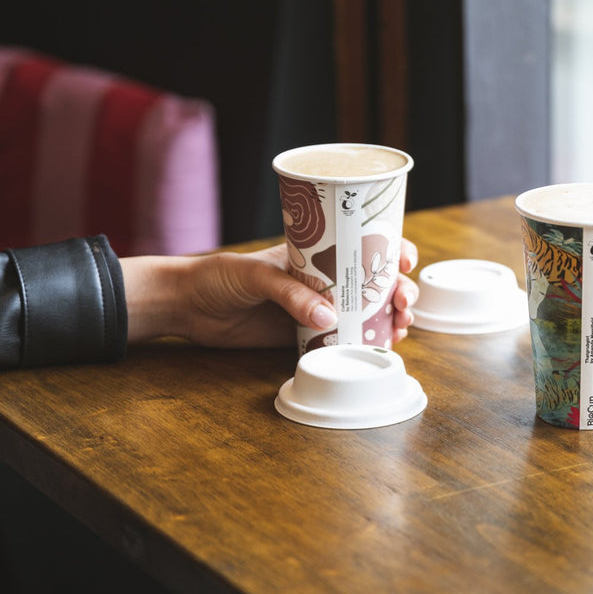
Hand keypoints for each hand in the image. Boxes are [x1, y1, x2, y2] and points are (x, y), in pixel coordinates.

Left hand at [122, 239, 418, 348]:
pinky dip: (364, 345)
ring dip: (389, 320)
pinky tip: (380, 348)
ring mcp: (315, 309)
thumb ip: (290, 294)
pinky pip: (341, 341)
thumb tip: (327, 318)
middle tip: (404, 303)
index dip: (392, 250)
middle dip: (399, 291)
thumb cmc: (216, 276)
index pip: (362, 245)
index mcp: (316, 253)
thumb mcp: (254, 275)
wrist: (187, 306)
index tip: (406, 261)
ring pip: (365, 314)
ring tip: (402, 328)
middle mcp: (322, 280)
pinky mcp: (302, 338)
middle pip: (373, 283)